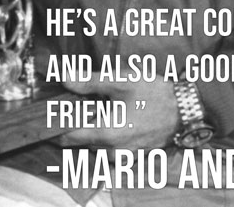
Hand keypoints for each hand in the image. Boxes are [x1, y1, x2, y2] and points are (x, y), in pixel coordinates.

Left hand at [59, 76, 178, 150]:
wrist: (186, 107)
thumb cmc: (154, 92)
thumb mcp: (121, 79)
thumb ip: (90, 80)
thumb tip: (65, 77)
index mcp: (106, 133)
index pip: (68, 137)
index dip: (55, 126)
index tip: (47, 115)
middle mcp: (113, 151)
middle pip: (81, 142)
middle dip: (73, 126)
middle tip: (69, 106)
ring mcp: (125, 156)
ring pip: (97, 147)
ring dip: (90, 131)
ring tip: (91, 109)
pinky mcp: (135, 155)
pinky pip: (112, 149)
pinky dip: (105, 137)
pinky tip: (111, 118)